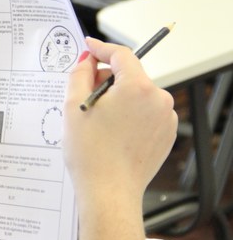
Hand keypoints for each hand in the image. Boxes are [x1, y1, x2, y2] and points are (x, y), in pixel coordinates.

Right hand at [63, 38, 177, 207]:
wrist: (108, 192)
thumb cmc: (91, 153)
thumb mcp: (74, 106)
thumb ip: (80, 74)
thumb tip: (88, 60)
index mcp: (138, 87)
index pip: (121, 55)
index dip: (101, 48)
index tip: (89, 47)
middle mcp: (158, 99)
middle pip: (129, 75)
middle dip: (106, 80)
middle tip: (83, 96)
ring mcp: (166, 118)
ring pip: (137, 95)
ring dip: (117, 99)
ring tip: (96, 122)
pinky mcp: (166, 134)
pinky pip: (145, 113)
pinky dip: (129, 116)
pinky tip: (111, 133)